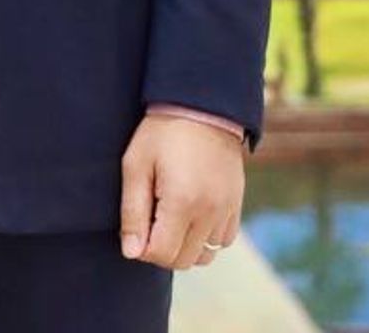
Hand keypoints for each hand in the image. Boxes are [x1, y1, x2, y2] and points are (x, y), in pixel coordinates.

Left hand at [120, 113, 244, 270]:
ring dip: (184, 246)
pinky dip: (204, 238)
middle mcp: (210, 212)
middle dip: (161, 250)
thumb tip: (132, 252)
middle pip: (183, 260)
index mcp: (182, 202)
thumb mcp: (136, 165)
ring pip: (205, 255)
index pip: (161, 254)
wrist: (202, 107)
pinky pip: (222, 241)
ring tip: (168, 217)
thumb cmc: (161, 133)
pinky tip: (189, 215)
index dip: (142, 248)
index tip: (135, 228)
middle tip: (149, 221)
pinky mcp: (236, 206)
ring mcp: (227, 210)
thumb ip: (133, 212)